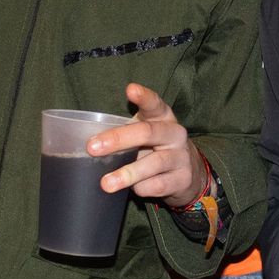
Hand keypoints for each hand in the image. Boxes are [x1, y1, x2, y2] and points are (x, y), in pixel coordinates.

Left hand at [88, 83, 206, 207]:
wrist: (188, 173)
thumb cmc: (155, 148)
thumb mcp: (144, 134)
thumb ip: (124, 133)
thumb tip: (90, 144)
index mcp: (163, 117)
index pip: (154, 103)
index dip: (143, 96)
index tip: (130, 89)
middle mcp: (174, 134)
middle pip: (148, 132)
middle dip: (118, 139)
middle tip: (93, 148)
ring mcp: (181, 157)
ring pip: (153, 163)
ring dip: (127, 173)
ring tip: (106, 183)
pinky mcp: (182, 179)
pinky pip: (157, 185)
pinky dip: (141, 188)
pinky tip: (134, 188)